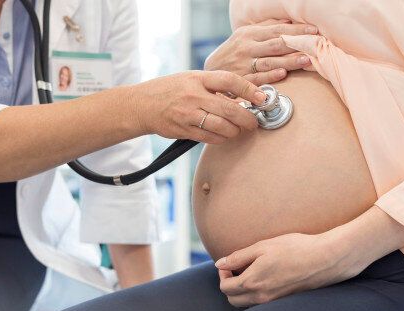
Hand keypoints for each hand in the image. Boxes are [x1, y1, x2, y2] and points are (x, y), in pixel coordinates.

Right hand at [131, 70, 265, 143]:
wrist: (142, 104)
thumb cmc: (170, 89)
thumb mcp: (191, 78)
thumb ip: (214, 85)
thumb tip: (242, 96)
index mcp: (198, 78)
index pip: (229, 80)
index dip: (249, 89)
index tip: (261, 97)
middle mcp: (193, 95)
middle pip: (230, 109)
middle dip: (247, 118)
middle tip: (254, 122)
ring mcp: (188, 114)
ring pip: (222, 127)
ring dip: (235, 131)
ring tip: (238, 130)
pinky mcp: (184, 130)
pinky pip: (210, 138)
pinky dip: (222, 138)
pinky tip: (224, 135)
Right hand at [205, 19, 317, 84]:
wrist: (210, 71)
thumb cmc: (232, 52)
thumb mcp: (244, 36)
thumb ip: (265, 29)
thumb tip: (288, 22)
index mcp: (249, 34)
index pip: (276, 30)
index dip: (296, 30)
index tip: (313, 30)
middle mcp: (246, 48)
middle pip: (275, 44)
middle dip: (296, 44)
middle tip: (314, 44)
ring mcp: (243, 65)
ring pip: (269, 61)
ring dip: (288, 61)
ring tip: (305, 60)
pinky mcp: (241, 81)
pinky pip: (257, 78)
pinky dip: (270, 76)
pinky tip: (283, 74)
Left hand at [214, 232, 364, 307]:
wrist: (324, 258)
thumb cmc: (294, 248)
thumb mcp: (262, 246)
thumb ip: (239, 256)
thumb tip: (220, 264)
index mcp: (252, 281)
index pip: (225, 287)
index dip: (223, 275)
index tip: (229, 263)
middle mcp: (261, 295)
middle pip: (233, 300)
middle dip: (229, 285)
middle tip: (235, 269)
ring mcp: (272, 299)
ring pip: (246, 303)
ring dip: (241, 291)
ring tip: (248, 272)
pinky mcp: (282, 299)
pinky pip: (259, 302)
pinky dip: (254, 293)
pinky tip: (262, 277)